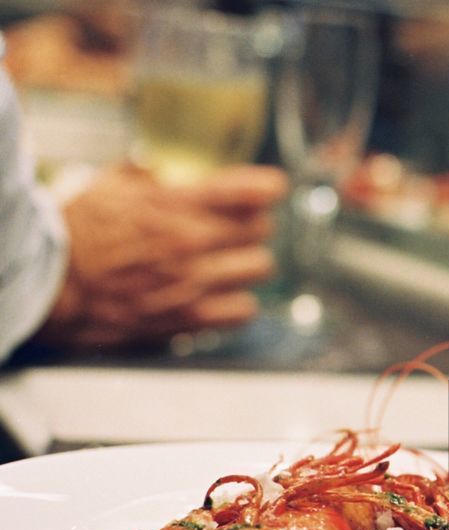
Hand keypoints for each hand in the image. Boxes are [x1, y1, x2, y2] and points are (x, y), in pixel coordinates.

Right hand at [37, 163, 288, 349]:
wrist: (53, 285)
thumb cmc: (75, 235)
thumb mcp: (107, 187)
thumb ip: (142, 175)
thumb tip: (157, 170)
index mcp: (172, 203)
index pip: (246, 190)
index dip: (266, 187)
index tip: (272, 189)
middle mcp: (190, 240)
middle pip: (261, 228)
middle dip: (250, 227)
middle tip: (233, 231)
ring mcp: (194, 281)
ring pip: (260, 267)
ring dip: (247, 264)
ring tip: (228, 265)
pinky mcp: (191, 317)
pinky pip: (245, 310)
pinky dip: (239, 303)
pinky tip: (222, 297)